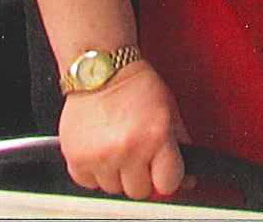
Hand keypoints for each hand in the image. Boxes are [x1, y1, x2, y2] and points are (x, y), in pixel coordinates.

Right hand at [59, 60, 190, 199]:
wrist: (102, 70)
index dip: (168, 178)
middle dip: (143, 177)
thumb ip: (180, 143)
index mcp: (156, 136)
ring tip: (119, 148)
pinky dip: (95, 172)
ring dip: (118, 174)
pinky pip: (88, 183)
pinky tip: (102, 150)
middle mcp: (128, 149)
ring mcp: (100, 156)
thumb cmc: (136, 85)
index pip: (168, 183)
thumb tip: (187, 174)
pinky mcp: (76, 158)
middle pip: (140, 191)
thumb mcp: (169, 109)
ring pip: (114, 189)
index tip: (165, 172)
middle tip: (140, 156)